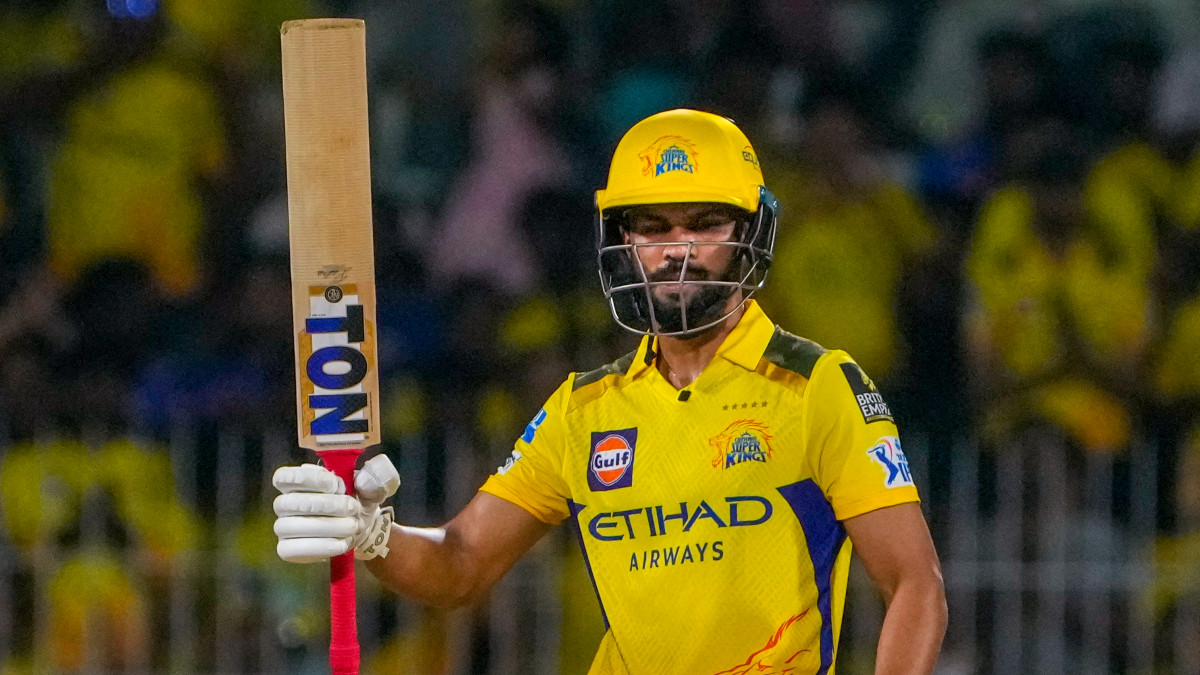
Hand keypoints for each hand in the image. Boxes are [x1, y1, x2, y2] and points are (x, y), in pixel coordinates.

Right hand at [273, 455, 400, 562]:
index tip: (337, 485)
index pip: (283, 476)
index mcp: (298, 481)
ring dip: (327, 527)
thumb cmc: (359, 500)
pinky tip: (342, 544)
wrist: (362, 528)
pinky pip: (292, 549)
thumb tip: (363, 482)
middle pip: (289, 502)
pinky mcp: (287, 549)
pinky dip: (320, 547)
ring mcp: (283, 527)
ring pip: (291, 526)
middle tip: (353, 509)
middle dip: (326, 505)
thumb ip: (373, 478)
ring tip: (352, 526)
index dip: (310, 480)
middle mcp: (285, 503)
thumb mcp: (372, 485)